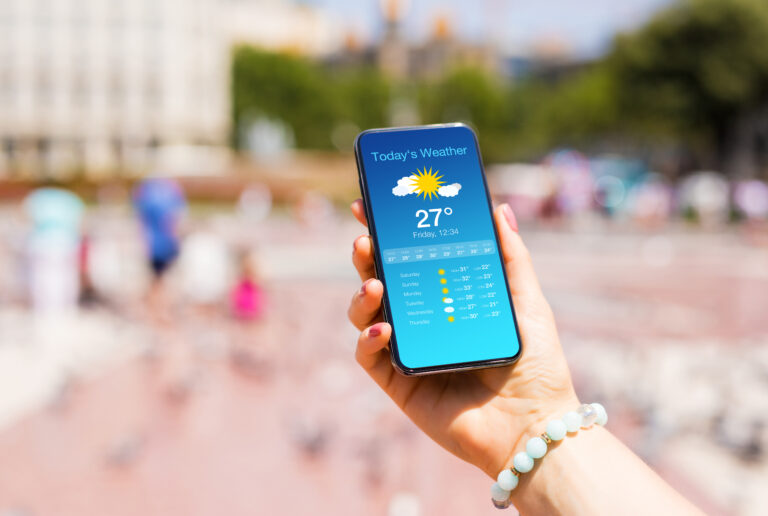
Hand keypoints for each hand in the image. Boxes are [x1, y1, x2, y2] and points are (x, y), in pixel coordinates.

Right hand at [347, 201, 578, 477]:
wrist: (534, 426)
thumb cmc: (537, 366)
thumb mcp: (527, 303)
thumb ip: (512, 257)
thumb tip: (498, 208)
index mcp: (446, 299)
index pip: (409, 260)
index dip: (386, 234)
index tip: (369, 208)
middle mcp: (422, 322)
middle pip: (381, 281)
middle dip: (367, 257)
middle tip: (366, 241)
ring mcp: (407, 351)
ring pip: (366, 315)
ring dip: (361, 296)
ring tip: (375, 284)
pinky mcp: (398, 383)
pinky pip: (369, 357)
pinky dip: (368, 340)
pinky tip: (385, 330)